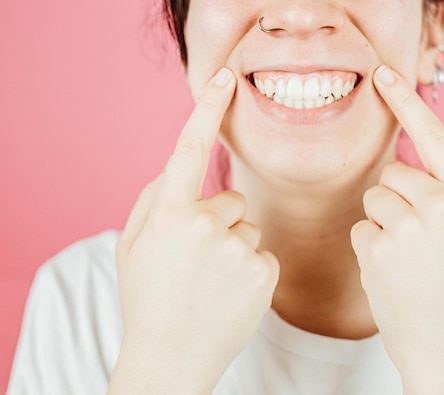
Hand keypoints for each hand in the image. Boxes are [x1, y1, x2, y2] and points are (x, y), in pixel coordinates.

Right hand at [109, 68, 279, 393]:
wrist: (171, 359)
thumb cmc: (149, 297)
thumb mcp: (133, 246)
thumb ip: (153, 199)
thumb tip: (180, 166)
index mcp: (167, 216)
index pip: (188, 150)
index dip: (207, 110)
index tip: (222, 78)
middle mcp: (203, 227)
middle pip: (231, 200)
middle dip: (219, 221)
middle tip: (198, 260)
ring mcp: (237, 250)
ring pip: (249, 226)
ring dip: (235, 245)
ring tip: (212, 281)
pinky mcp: (263, 272)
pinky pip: (263, 251)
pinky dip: (251, 268)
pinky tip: (231, 292)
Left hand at [351, 66, 443, 393]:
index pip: (434, 137)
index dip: (406, 102)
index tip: (384, 74)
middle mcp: (442, 206)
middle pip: (392, 173)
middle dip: (394, 198)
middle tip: (412, 236)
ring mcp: (409, 227)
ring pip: (372, 196)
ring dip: (380, 222)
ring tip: (403, 257)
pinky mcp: (378, 248)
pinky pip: (359, 227)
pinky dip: (368, 247)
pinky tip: (389, 272)